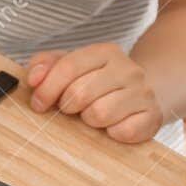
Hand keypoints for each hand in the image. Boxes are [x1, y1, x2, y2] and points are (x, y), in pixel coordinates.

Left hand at [25, 43, 161, 142]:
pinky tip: (112, 126)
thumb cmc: (94, 83)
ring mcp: (143, 92)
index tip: (38, 104)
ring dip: (89, 120)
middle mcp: (128, 69)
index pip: (68, 68)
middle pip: (80, 94)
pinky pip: (122, 131)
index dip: (46, 90)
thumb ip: (43, 65)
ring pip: (99, 114)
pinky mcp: (153, 116)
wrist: (138, 95)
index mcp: (105, 52)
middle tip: (72, 108)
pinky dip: (111, 133)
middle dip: (68, 106)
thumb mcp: (67, 67)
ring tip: (93, 114)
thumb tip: (33, 78)